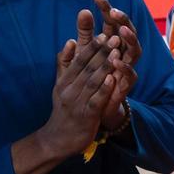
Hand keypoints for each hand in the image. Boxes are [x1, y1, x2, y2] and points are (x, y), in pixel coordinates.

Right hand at [38, 9, 119, 158]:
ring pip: (92, 81)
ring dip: (105, 66)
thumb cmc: (63, 111)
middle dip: (102, 52)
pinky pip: (96, 100)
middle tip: (114, 36)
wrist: (57, 140)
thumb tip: (71, 41)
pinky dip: (104, 89)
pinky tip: (113, 78)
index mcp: (64, 82)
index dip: (92, 47)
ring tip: (116, 52)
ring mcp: (77, 103)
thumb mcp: (60, 86)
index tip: (104, 33)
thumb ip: (66, 64)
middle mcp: (69, 90)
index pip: (79, 60)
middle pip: (87, 67)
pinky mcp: (86, 116)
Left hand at [92, 0, 141, 127]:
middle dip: (122, 20)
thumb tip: (83, 11)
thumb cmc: (91, 75)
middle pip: (127, 31)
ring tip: (120, 30)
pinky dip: (124, 66)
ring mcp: (128, 66)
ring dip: (129, 39)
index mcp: (112, 41)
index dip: (106, 8)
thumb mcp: (84, 52)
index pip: (111, 20)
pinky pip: (131, 74)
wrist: (94, 105)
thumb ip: (84, 32)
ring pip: (135, 49)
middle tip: (113, 11)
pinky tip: (115, 60)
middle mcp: (123, 51)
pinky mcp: (127, 84)